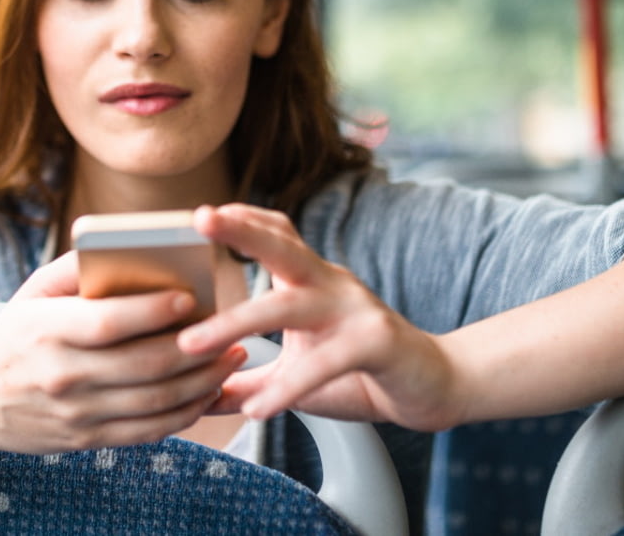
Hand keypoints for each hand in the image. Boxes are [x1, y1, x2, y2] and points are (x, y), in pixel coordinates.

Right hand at [0, 254, 247, 453]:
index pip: (108, 322)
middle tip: (233, 332)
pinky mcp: (86, 439)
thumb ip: (81, 268)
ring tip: (232, 360)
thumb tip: (137, 249)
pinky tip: (207, 393)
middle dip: (198, 350)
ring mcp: (75, 413)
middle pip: (144, 365)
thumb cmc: (15, 333)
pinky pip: (147, 432)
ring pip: (154, 402)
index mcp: (46, 330)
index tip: (191, 297)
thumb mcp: (34, 292)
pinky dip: (185, 414)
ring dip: (202, 382)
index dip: (153, 311)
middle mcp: (61, 374)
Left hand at [177, 204, 466, 431]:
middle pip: (283, 246)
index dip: (243, 218)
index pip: (278, 233)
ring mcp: (354, 310)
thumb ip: (249, 382)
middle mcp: (332, 285)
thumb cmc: (360, 373)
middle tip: (200, 217)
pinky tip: (259, 410)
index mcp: (313, 281)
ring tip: (191, 345)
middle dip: (241, 230)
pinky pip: (325, 361)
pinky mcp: (375, 343)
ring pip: (290, 304)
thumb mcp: (297, 373)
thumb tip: (197, 399)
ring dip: (238, 320)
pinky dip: (288, 386)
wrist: (432, 388)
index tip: (203, 212)